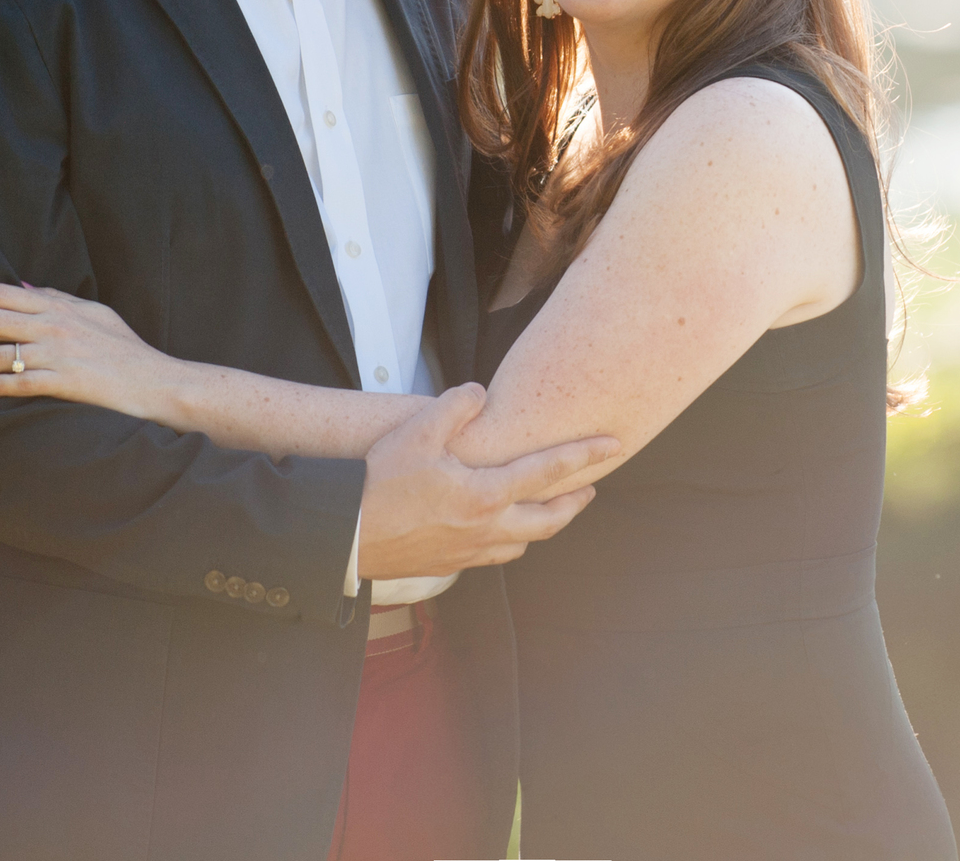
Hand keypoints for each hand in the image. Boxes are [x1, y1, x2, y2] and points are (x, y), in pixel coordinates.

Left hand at [0, 282, 174, 420]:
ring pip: (0, 353)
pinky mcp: (66, 382)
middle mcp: (56, 325)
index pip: (1, 294)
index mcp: (60, 306)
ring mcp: (60, 354)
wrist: (157, 380)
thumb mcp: (96, 313)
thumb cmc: (126, 349)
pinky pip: (21, 382)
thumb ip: (59, 299)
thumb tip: (24, 288)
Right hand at [357, 384, 617, 577]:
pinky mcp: (451, 565)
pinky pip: (497, 555)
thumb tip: (480, 394)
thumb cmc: (379, 483)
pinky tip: (505, 530)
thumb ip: (455, 407)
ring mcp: (471, 552)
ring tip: (551, 508)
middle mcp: (488, 528)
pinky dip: (513, 540)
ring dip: (546, 524)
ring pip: (525, 541)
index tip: (614, 445)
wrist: (345, 537)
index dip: (585, 455)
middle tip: (591, 487)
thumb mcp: (417, 431)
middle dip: (575, 502)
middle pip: (550, 519)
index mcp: (486, 494)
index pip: (549, 470)